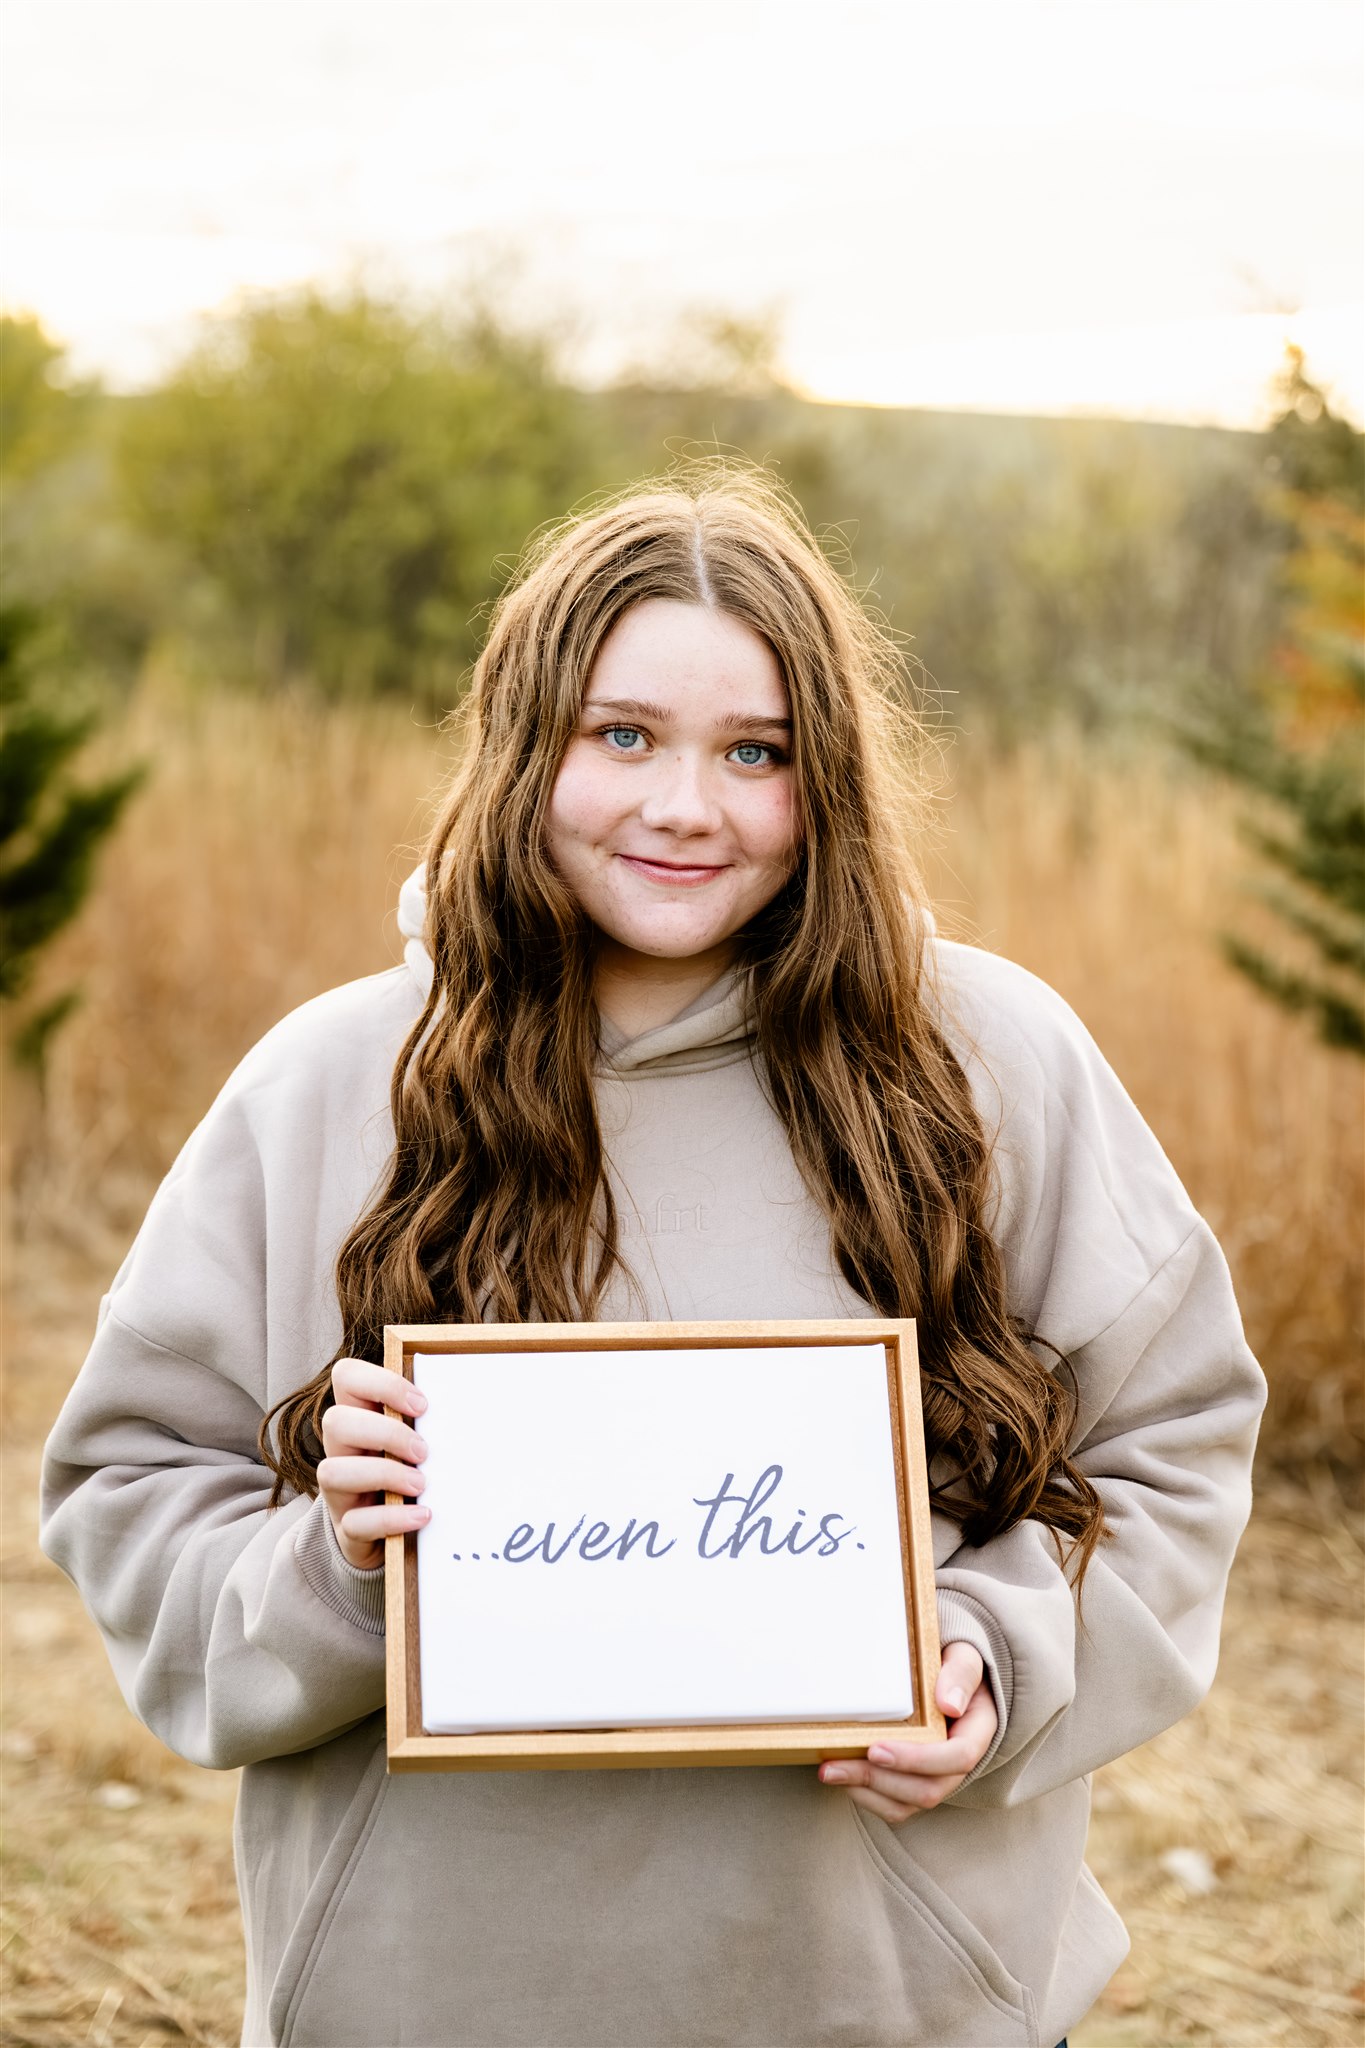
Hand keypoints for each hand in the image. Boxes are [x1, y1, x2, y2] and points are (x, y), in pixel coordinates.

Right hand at [315, 1358, 430, 1569]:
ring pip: (331, 1472)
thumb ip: (427, 1422)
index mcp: (358, 1417)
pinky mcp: (348, 1529)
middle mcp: (341, 1450)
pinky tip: (422, 1515)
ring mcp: (339, 1491)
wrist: (391, 1535)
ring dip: (384, 1474)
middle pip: (335, 1420)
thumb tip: (472, 1405)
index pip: (345, 1376)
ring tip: (421, 1484)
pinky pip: (356, 1522)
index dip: (380, 1382)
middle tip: (423, 1451)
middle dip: (385, 1432)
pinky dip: (392, 1518)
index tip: (422, 1405)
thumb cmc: (409, 1473)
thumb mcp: (414, 1441)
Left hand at [816, 1641, 997, 1821]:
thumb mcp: (963, 1657)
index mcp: (977, 1732)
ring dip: (867, 1792)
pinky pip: (895, 1804)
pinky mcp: (915, 1782)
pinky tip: (842, 1777)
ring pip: (907, 1803)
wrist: (947, 1676)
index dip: (918, 1759)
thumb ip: (960, 1674)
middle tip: (838, 1764)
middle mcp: (959, 1764)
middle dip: (881, 1780)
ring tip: (830, 1772)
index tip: (878, 1748)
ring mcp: (937, 1777)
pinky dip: (867, 1796)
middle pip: (928, 1789)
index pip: (958, 1757)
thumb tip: (950, 1705)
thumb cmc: (954, 1665)